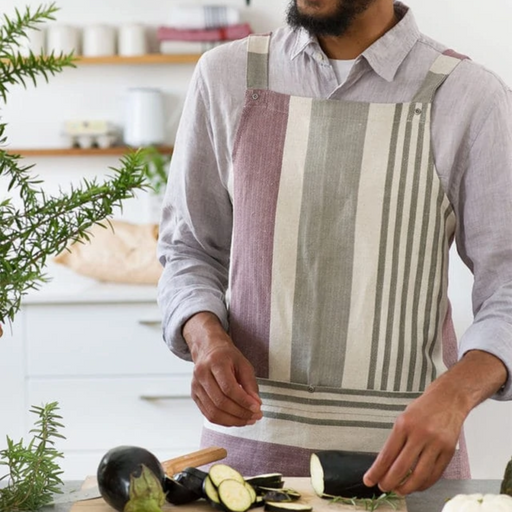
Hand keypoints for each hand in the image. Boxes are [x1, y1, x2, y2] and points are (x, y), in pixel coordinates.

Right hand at [184, 312, 262, 426]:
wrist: (209, 350)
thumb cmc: (228, 357)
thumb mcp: (243, 364)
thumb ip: (250, 384)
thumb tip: (256, 404)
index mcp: (215, 362)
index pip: (228, 388)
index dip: (243, 401)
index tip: (257, 408)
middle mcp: (202, 374)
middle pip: (221, 402)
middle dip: (241, 413)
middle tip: (256, 416)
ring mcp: (195, 386)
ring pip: (213, 412)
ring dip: (234, 420)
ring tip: (249, 419)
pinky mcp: (194, 396)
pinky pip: (208, 415)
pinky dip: (224, 421)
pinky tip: (237, 419)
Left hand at [363, 386, 463, 494]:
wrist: (449, 399)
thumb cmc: (423, 408)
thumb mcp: (403, 418)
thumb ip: (396, 440)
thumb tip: (384, 464)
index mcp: (404, 425)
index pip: (387, 454)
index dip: (377, 471)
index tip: (369, 480)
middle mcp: (420, 435)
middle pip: (401, 468)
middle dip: (389, 482)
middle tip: (383, 488)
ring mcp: (435, 444)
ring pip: (419, 476)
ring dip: (407, 488)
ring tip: (399, 490)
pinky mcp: (448, 452)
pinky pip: (435, 475)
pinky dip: (424, 484)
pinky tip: (416, 485)